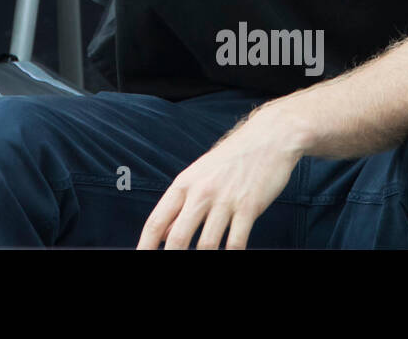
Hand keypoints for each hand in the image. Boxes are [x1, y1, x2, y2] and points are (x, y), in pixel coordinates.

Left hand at [137, 105, 303, 249]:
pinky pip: (236, 242)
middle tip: (167, 268)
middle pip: (179, 238)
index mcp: (184, 184)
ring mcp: (225, 200)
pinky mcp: (249, 207)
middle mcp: (201, 192)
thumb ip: (180, 206)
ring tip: (203, 263)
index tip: (140, 256)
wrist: (267, 139)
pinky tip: (229, 256)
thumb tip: (164, 234)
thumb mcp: (198, 176)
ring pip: (207, 244)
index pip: (157, 220)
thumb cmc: (230, 159)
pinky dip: (231, 254)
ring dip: (204, 259)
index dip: (146, 244)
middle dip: (173, 257)